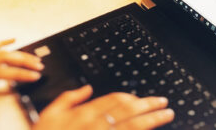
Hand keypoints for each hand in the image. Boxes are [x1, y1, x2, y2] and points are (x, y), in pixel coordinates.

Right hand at [33, 85, 173, 129]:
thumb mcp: (48, 115)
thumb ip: (68, 99)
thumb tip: (86, 88)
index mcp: (84, 112)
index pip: (114, 100)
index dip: (133, 99)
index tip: (144, 100)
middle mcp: (96, 124)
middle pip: (128, 110)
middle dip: (149, 105)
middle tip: (164, 103)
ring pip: (132, 126)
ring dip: (152, 119)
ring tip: (166, 115)